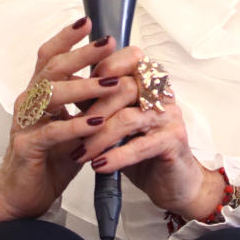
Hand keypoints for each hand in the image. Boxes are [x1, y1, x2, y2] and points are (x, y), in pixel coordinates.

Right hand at [0, 18, 123, 230]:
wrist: (23, 195)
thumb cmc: (50, 158)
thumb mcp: (75, 125)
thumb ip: (90, 103)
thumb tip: (121, 78)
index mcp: (39, 93)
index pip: (50, 56)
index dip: (67, 37)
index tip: (88, 21)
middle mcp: (28, 102)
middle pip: (53, 68)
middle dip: (82, 54)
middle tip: (108, 43)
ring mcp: (25, 123)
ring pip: (51, 95)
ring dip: (84, 87)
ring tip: (111, 82)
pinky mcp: (27, 147)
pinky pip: (51, 131)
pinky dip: (75, 125)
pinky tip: (95, 122)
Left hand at [76, 52, 226, 220]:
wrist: (172, 181)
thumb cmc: (140, 149)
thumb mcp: (115, 123)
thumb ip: (96, 104)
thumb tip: (65, 87)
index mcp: (150, 81)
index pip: (130, 58)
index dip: (104, 68)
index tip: (78, 86)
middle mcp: (162, 93)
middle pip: (124, 88)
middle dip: (93, 110)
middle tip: (71, 130)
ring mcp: (170, 115)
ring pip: (128, 118)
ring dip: (99, 138)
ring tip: (79, 154)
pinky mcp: (174, 140)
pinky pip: (140, 146)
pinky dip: (116, 156)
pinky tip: (98, 166)